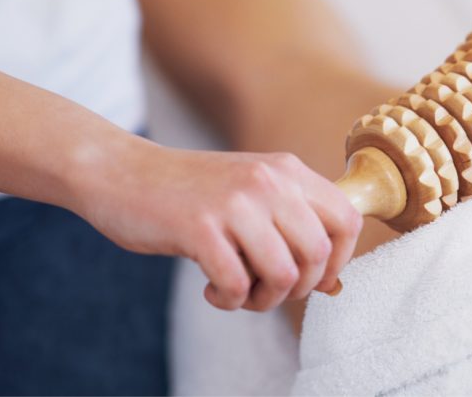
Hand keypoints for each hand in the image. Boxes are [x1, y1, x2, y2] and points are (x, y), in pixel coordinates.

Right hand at [77, 140, 361, 311]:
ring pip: (284, 274)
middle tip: (266, 288)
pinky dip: (227, 301)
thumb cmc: (193, 193)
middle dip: (298, 288)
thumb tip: (332, 283)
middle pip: (318, 254)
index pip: (348, 220)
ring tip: (239, 291)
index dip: (338, 260)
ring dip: (263, 299)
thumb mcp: (254, 195)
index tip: (311, 277)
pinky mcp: (199, 227)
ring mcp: (235, 202)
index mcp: (288, 170)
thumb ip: (295, 227)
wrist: (123, 173)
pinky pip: (236, 285)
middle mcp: (268, 181)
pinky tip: (210, 289)